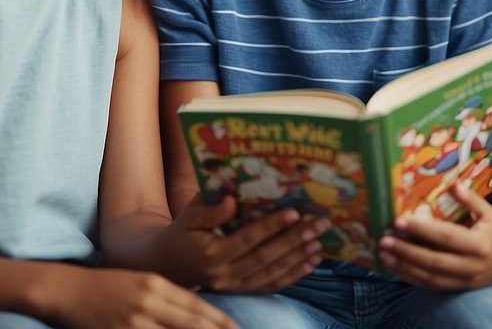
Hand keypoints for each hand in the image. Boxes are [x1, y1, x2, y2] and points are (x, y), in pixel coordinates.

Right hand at [51, 267, 237, 328]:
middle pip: (189, 323)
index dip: (218, 319)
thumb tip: (197, 311)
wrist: (68, 290)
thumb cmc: (109, 286)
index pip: (195, 305)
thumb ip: (169, 296)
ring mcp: (132, 322)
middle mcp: (147, 302)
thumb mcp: (142, 282)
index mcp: (156, 284)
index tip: (236, 328)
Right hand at [173, 193, 327, 292]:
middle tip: (319, 223)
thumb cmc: (185, 231)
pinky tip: (311, 263)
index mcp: (211, 253)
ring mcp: (234, 287)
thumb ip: (211, 209)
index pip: (248, 238)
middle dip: (295, 240)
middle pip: (266, 257)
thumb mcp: (190, 215)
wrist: (172, 263)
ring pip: (272, 273)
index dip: (272, 226)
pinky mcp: (241, 292)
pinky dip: (293, 275)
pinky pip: (270, 286)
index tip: (295, 212)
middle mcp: (224, 275)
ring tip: (320, 242)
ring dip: (299, 258)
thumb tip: (233, 200)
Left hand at [378, 182, 491, 289]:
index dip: (421, 230)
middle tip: (383, 241)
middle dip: (406, 252)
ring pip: (431, 278)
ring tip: (384, 256)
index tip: (398, 221)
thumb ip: (469, 198)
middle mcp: (473, 265)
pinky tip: (398, 268)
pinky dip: (414, 278)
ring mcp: (467, 280)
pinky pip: (434, 286)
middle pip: (433, 261)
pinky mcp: (462, 287)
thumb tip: (452, 184)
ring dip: (405, 268)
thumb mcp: (488, 209)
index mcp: (480, 244)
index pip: (445, 237)